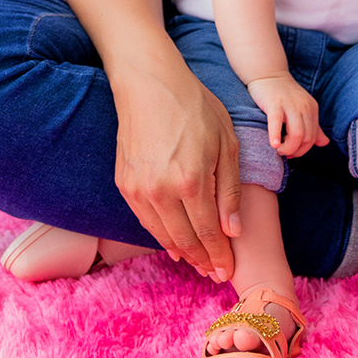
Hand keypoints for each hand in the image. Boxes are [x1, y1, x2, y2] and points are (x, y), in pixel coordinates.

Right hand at [111, 60, 241, 282]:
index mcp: (191, 180)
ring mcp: (139, 189)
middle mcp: (161, 191)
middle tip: (215, 273)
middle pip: (185, 241)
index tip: (228, 271)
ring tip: (198, 262)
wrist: (149, 84)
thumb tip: (232, 230)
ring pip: (162, 235)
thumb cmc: (195, 107)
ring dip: (182, 253)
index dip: (220, 256)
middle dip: (203, 261)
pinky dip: (161, 235)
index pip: (209, 233)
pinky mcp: (125, 184)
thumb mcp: (227, 143)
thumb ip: (229, 190)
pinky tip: (173, 242)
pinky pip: (145, 221)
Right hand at [246, 74, 328, 157]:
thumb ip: (314, 127)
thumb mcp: (302, 109)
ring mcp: (290, 104)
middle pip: (307, 138)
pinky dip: (276, 136)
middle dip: (296, 151)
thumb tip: (325, 143)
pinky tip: (274, 145)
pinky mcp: (275, 104)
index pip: (313, 137)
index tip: (291, 153)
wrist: (268, 74)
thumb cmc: (283, 95)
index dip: (302, 150)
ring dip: (288, 148)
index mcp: (312, 109)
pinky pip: (278, 123)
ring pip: (297, 134)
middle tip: (284, 153)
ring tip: (278, 149)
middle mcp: (304, 107)